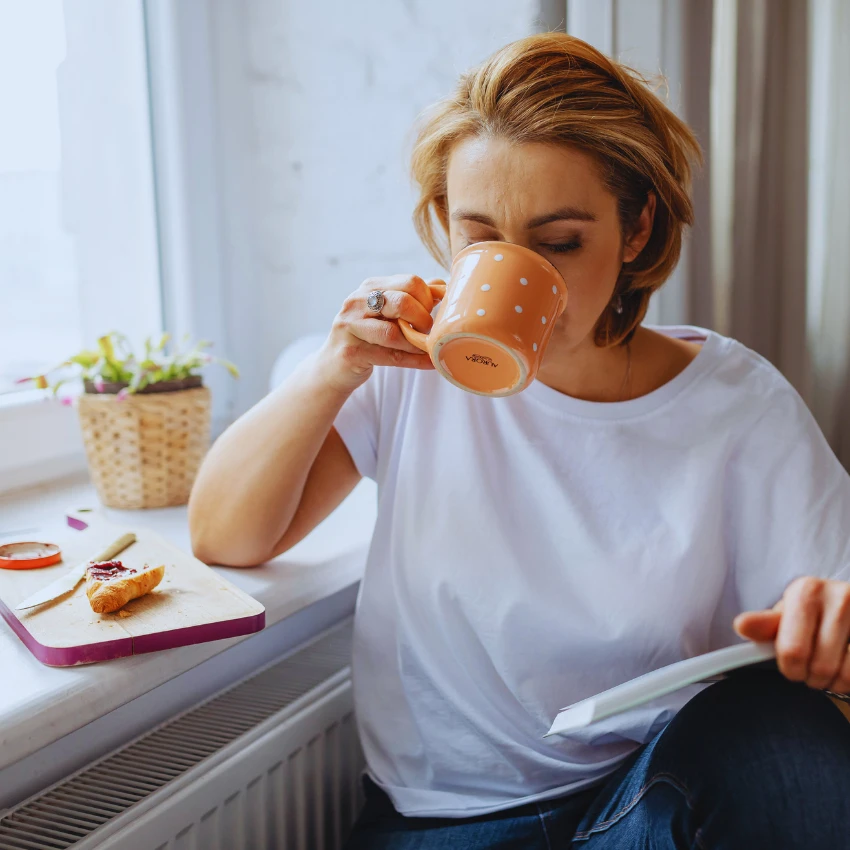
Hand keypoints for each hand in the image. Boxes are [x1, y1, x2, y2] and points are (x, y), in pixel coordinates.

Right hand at [317, 274, 438, 393]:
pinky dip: (414, 361)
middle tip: (428, 332)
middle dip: (423, 319)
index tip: (432, 314)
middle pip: (402, 302)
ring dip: (417, 343)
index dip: (428, 299)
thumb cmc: (365, 338)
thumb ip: (411, 298)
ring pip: (393, 332)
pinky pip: (390, 356)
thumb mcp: (386, 313)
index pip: (409, 282)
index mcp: (370, 287)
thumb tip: (440, 285)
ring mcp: (350, 327)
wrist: (332, 367)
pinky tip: (429, 362)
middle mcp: (357, 302)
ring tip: (428, 348)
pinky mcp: (351, 352)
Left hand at [734, 577, 849, 692]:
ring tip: (831, 669)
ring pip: (846, 676)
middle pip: (820, 667)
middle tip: (812, 669)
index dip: (790, 669)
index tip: (792, 666)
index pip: (792, 651)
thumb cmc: (812, 615)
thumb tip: (742, 626)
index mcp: (807, 591)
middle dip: (812, 678)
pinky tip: (846, 667)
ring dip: (836, 683)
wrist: (848, 609)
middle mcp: (840, 597)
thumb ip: (766, 625)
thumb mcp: (787, 616)